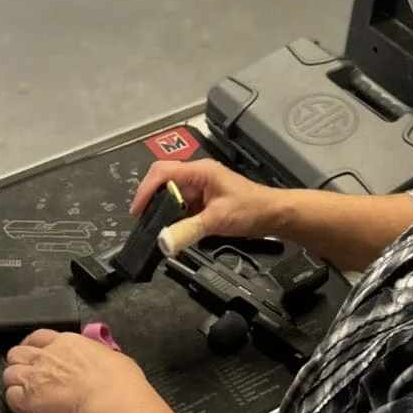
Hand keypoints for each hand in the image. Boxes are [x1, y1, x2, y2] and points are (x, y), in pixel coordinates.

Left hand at [3, 329, 150, 412]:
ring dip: (15, 383)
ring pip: (9, 374)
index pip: (38, 336)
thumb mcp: (109, 356)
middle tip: (28, 376)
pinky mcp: (31, 399)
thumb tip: (96, 363)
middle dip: (20, 364)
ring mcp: (36, 376)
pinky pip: (11, 397)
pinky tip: (29, 410)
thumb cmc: (118, 380)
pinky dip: (17, 404)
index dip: (33, 346)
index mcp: (66, 341)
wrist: (110, 400)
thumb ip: (93, 357)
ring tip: (26, 395)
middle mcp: (47, 355)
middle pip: (17, 353)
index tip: (35, 354)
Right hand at [129, 159, 278, 246]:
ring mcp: (200, 188)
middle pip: (163, 181)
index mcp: (200, 171)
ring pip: (171, 195)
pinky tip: (174, 229)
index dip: (145, 190)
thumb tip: (163, 241)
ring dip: (163, 210)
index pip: (162, 172)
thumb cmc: (253, 209)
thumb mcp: (218, 220)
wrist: (274, 215)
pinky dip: (174, 217)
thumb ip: (188, 230)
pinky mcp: (204, 200)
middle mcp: (198, 176)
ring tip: (156, 227)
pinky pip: (182, 206)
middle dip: (150, 199)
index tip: (137, 211)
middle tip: (143, 221)